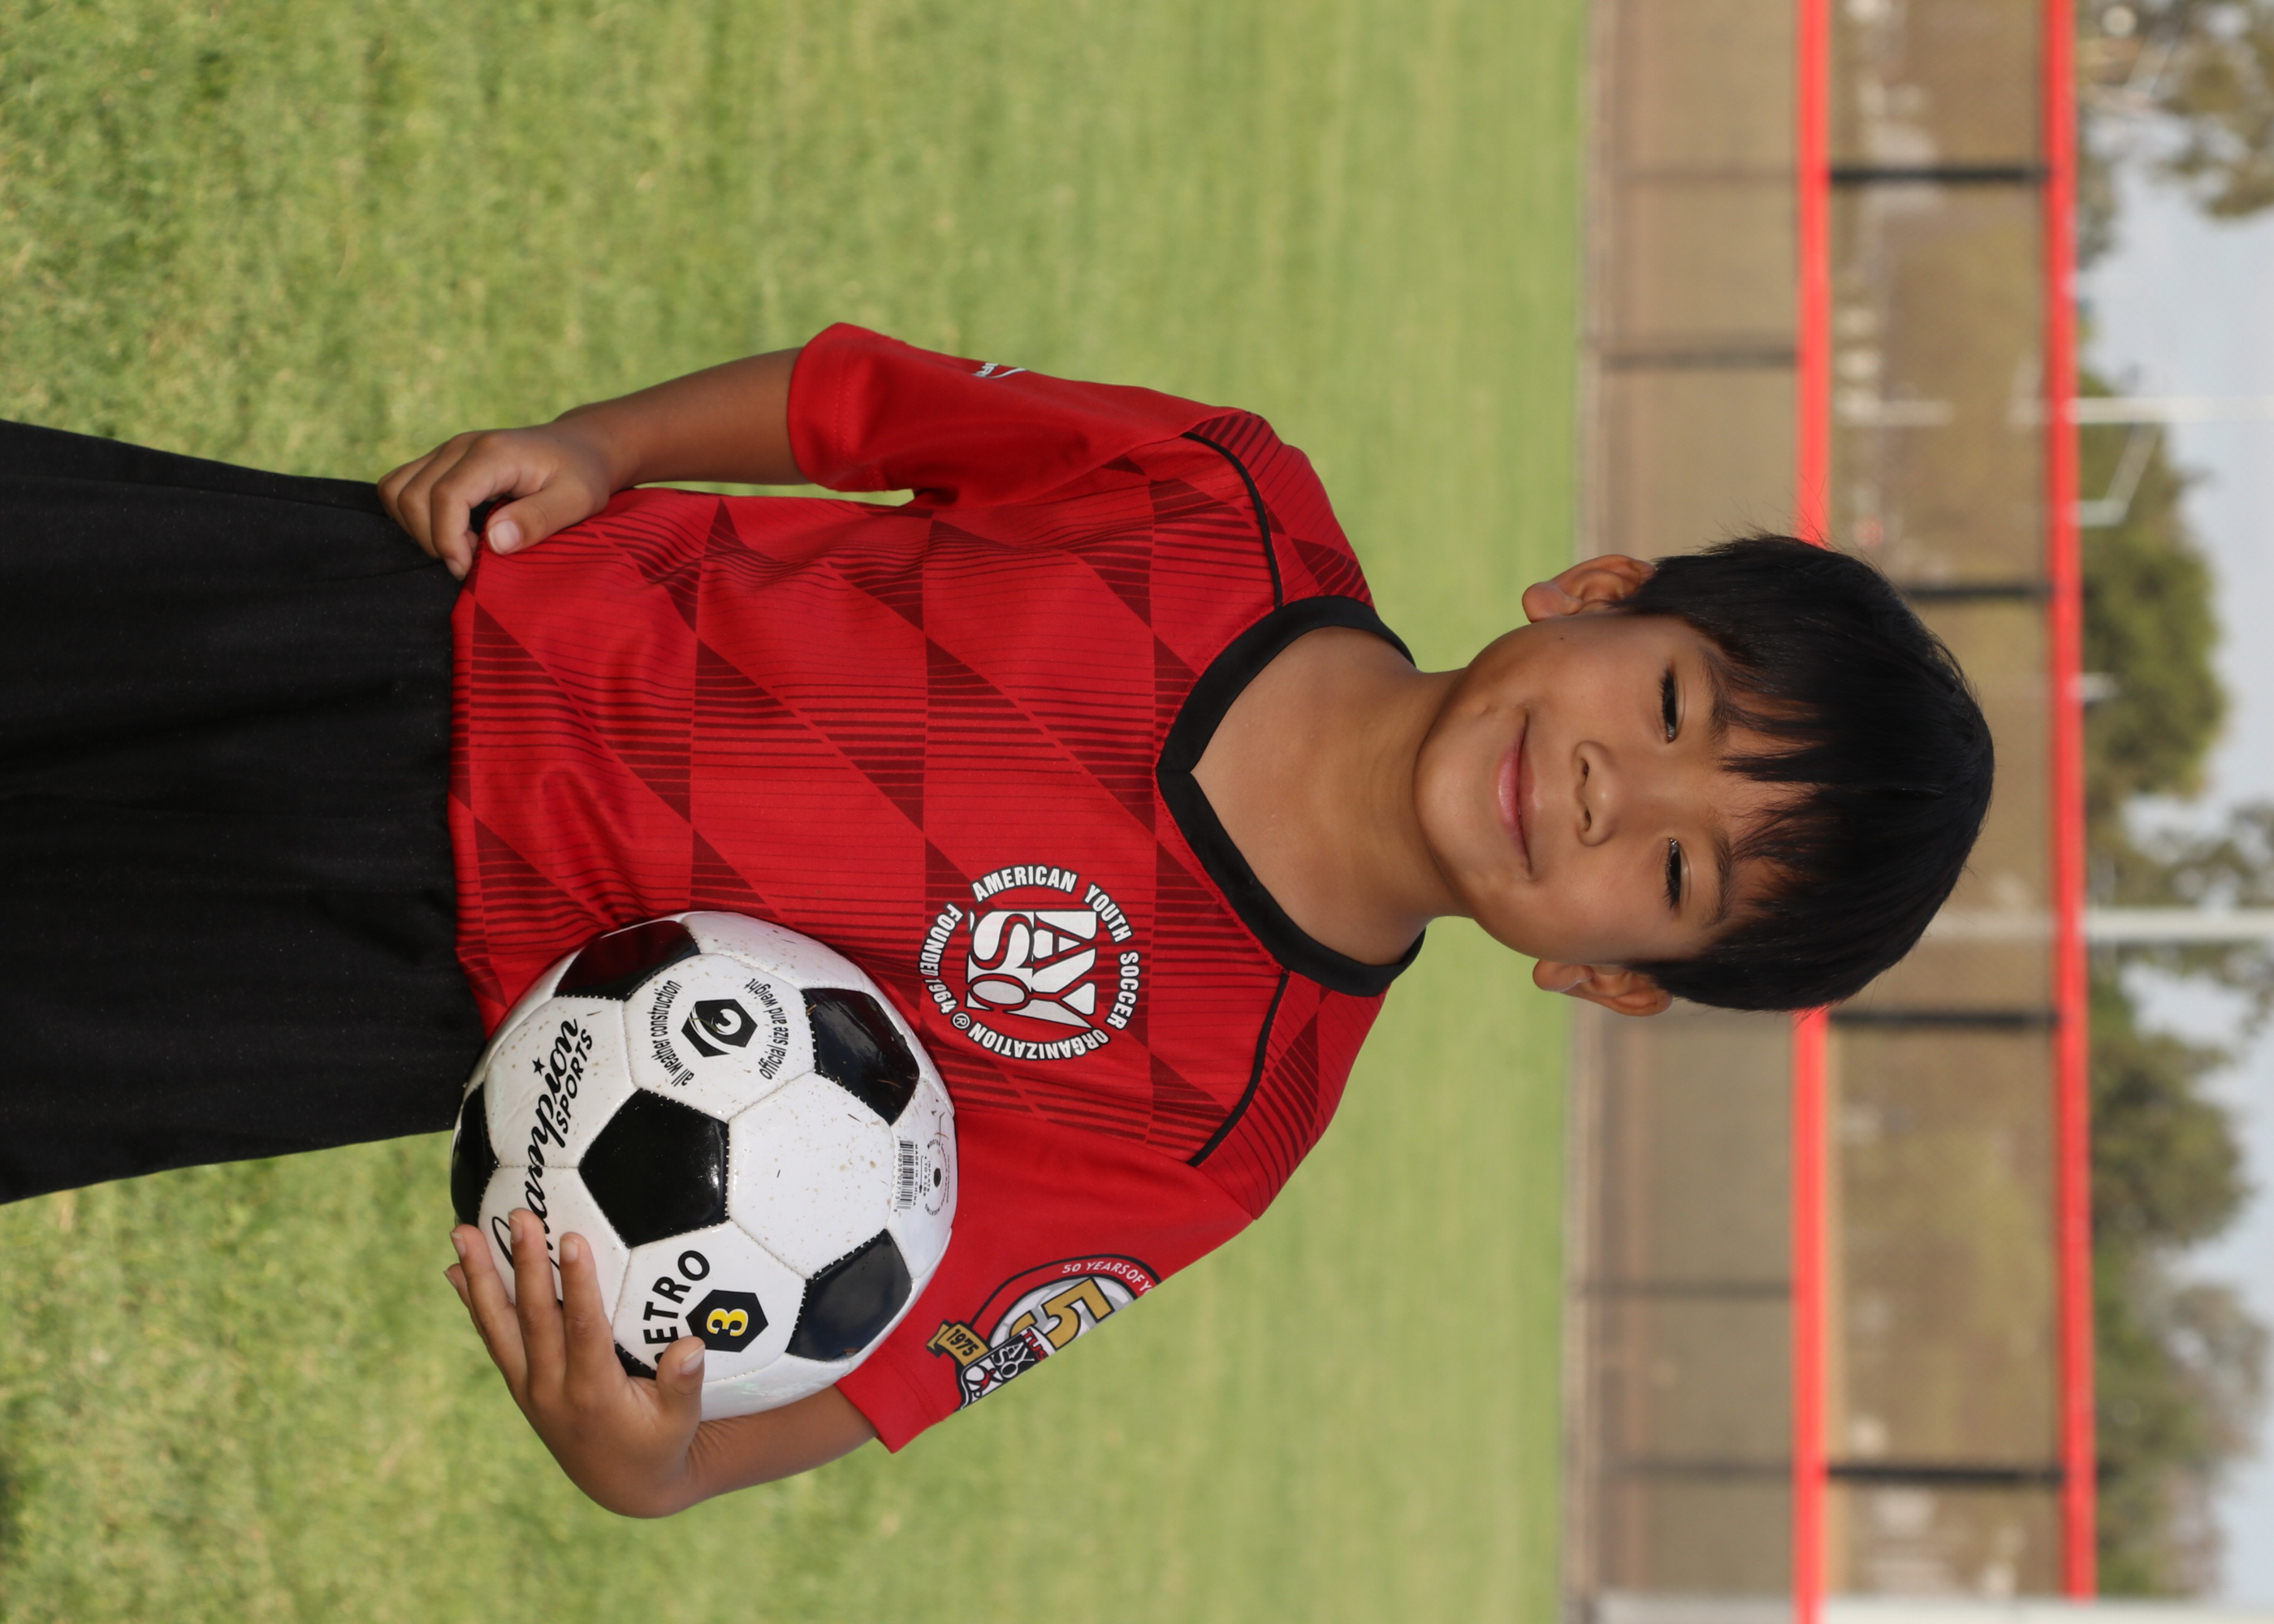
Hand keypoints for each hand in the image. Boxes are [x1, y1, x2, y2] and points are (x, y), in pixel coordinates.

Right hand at [380, 422, 620, 579]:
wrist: (579, 447)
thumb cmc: (583, 475)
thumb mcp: (578, 501)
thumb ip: (538, 520)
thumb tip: (494, 541)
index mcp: (492, 454)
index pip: (445, 497)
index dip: (449, 541)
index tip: (469, 571)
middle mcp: (460, 446)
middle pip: (411, 497)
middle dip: (433, 541)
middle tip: (471, 564)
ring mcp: (446, 450)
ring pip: (395, 490)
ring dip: (417, 529)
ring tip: (461, 548)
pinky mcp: (440, 461)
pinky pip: (399, 486)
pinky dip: (412, 516)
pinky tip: (451, 532)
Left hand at [446, 1209, 707, 1515]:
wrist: (619, 1484)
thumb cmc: (659, 1442)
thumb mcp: (681, 1421)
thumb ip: (684, 1384)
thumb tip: (691, 1346)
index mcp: (593, 1394)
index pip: (582, 1330)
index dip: (577, 1284)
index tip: (571, 1239)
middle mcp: (551, 1388)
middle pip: (532, 1319)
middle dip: (525, 1264)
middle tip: (518, 1216)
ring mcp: (528, 1386)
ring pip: (499, 1325)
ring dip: (480, 1276)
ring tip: (461, 1232)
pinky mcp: (520, 1382)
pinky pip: (493, 1336)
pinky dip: (473, 1302)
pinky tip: (454, 1269)